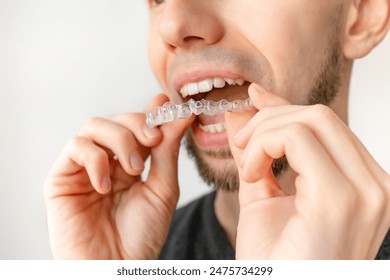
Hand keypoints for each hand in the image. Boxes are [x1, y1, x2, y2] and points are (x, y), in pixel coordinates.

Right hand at [44, 94, 192, 258]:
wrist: (117, 268)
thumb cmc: (141, 235)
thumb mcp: (162, 189)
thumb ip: (168, 151)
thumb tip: (182, 115)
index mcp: (130, 164)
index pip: (137, 128)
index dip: (150, 112)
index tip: (165, 102)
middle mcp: (107, 162)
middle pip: (116, 120)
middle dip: (137, 123)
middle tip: (153, 140)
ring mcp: (84, 168)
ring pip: (94, 125)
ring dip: (119, 140)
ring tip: (132, 168)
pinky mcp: (62, 177)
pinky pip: (75, 148)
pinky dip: (94, 159)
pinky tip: (105, 185)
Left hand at [225, 84, 389, 258]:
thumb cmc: (274, 259)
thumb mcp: (263, 194)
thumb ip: (259, 151)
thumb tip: (247, 106)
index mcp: (362, 185)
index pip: (325, 127)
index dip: (285, 106)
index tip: (255, 97)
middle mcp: (374, 186)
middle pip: (319, 117)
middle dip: (270, 119)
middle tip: (241, 143)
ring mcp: (365, 192)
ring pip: (310, 120)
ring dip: (264, 133)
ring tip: (246, 164)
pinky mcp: (341, 198)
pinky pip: (296, 139)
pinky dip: (264, 147)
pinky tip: (251, 174)